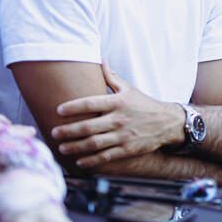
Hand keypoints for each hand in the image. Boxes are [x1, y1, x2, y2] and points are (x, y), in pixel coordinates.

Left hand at [51, 62, 184, 167]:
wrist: (167, 123)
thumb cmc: (144, 104)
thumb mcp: (128, 89)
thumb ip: (111, 76)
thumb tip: (100, 59)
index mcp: (118, 102)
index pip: (90, 103)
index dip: (73, 107)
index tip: (58, 110)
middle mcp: (119, 119)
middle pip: (88, 126)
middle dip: (68, 131)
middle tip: (54, 133)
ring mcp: (123, 136)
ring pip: (93, 143)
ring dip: (75, 147)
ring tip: (62, 148)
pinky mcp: (127, 149)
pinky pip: (105, 156)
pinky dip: (91, 161)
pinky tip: (79, 162)